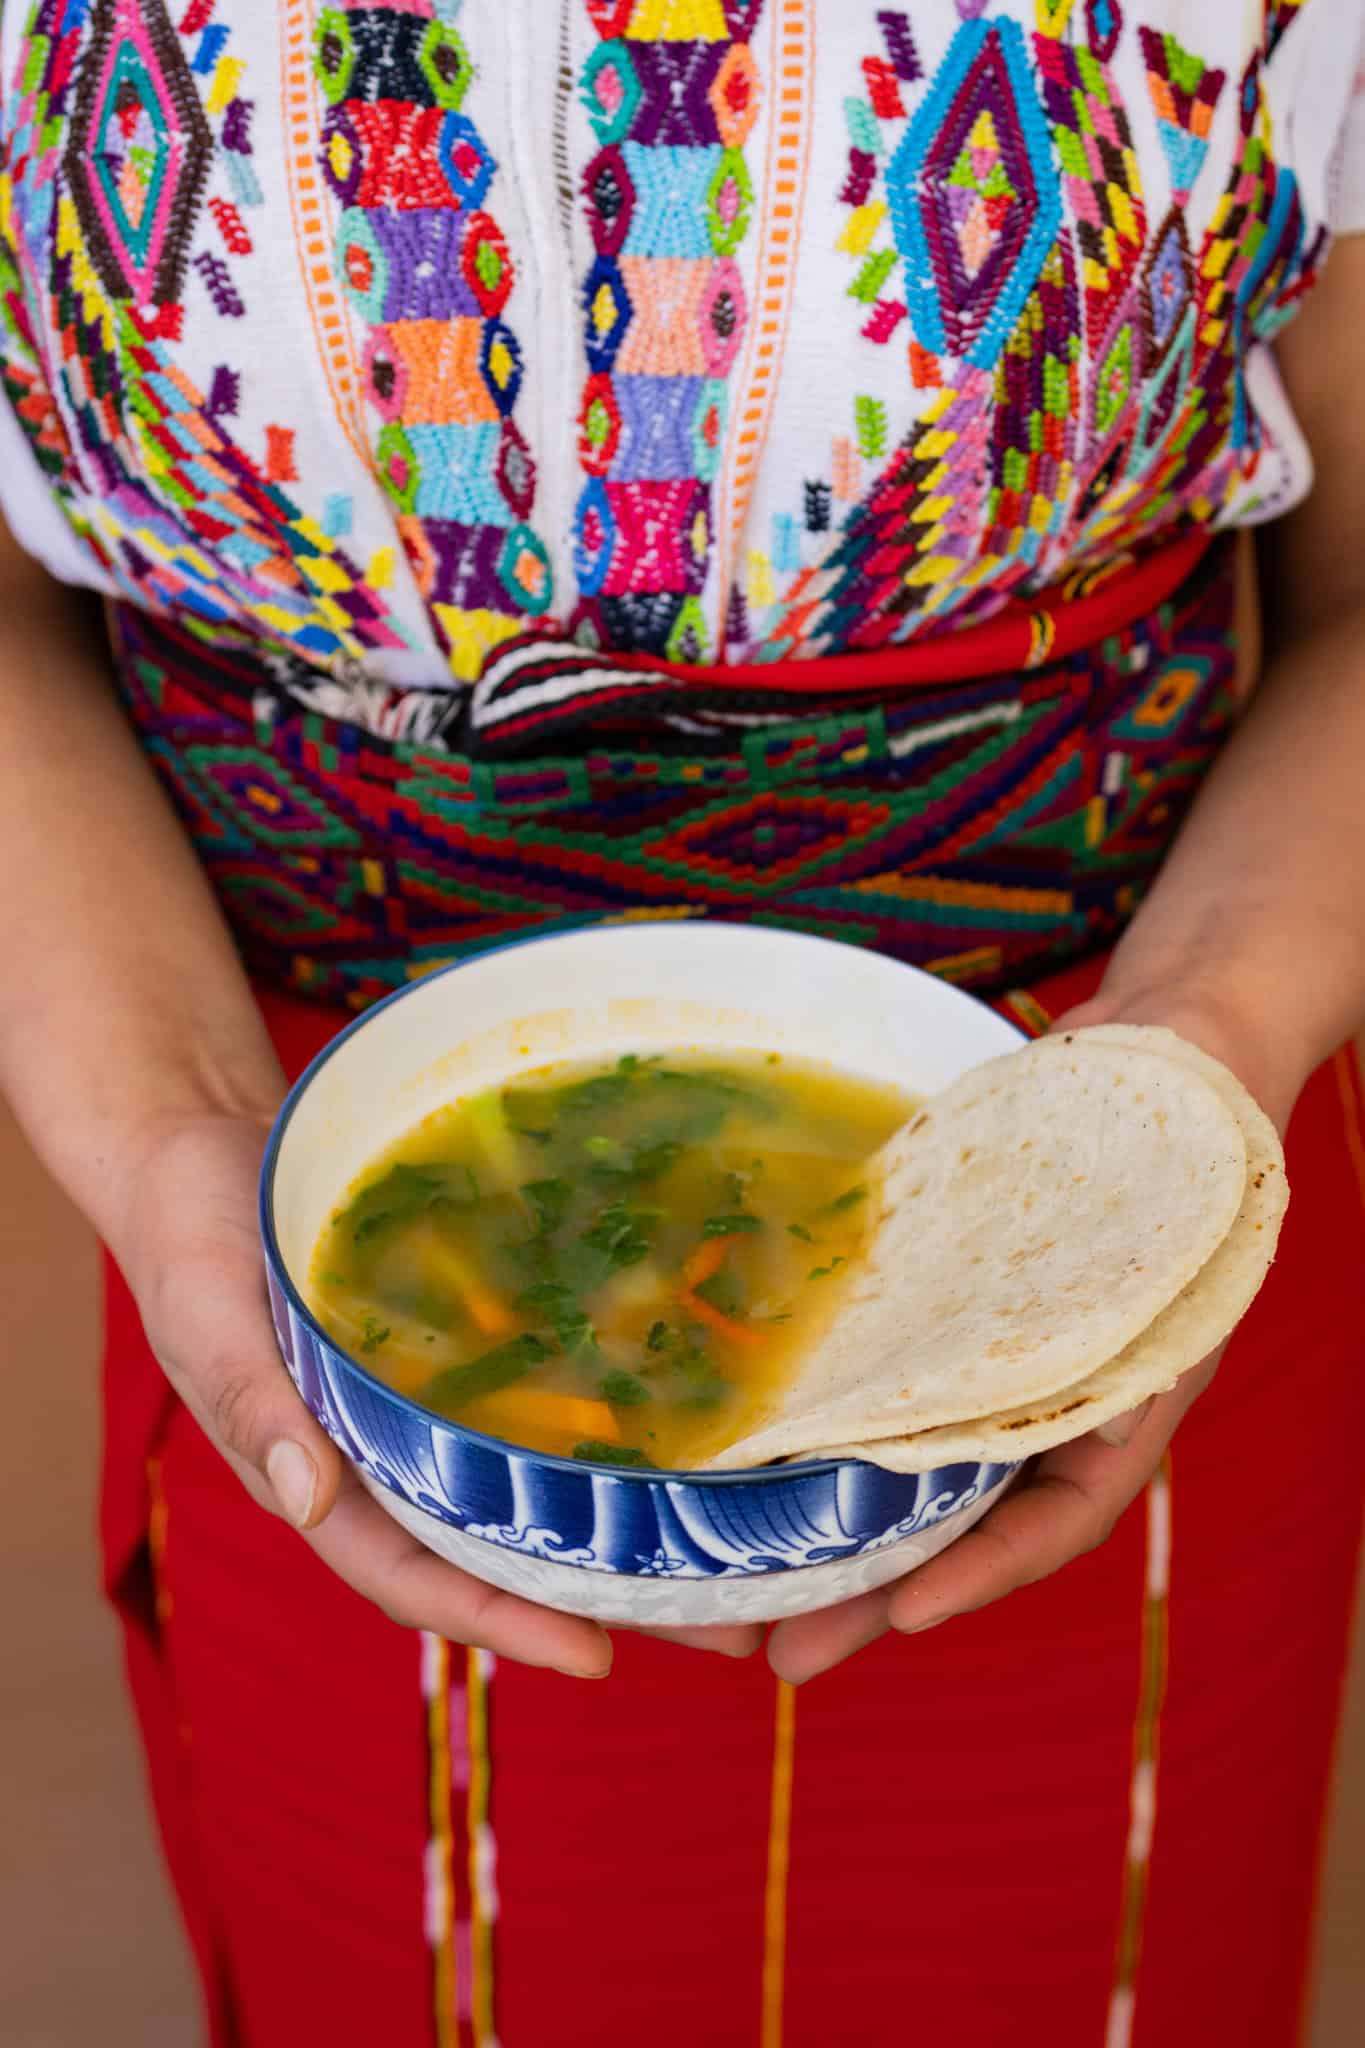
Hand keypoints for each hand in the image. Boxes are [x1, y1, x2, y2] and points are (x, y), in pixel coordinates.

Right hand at [114, 1110, 758, 1674]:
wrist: (205, 1144)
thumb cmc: (192, 1231)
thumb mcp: (206, 1308)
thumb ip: (250, 1398)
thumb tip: (309, 1500)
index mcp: (320, 1474)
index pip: (416, 1576)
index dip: (502, 1621)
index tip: (597, 1659)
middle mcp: (384, 1459)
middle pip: (501, 1553)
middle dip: (607, 1599)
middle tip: (731, 1628)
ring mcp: (425, 1407)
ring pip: (534, 1488)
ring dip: (625, 1526)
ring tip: (744, 1551)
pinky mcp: (457, 1349)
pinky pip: (534, 1402)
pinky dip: (597, 1429)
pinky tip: (683, 1432)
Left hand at [765, 988, 1305, 1685]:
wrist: (1167, 1045)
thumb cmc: (1190, 1133)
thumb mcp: (1181, 1221)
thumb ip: (1136, 1312)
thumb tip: (1081, 1439)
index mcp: (1127, 1399)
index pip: (1059, 1518)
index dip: (985, 1573)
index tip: (904, 1617)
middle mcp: (1056, 1397)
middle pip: (963, 1518)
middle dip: (876, 1589)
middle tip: (782, 1657)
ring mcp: (992, 1357)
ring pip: (908, 1464)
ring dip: (835, 1528)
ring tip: (743, 1588)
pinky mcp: (937, 1308)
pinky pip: (881, 1383)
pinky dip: (828, 1427)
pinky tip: (753, 1454)